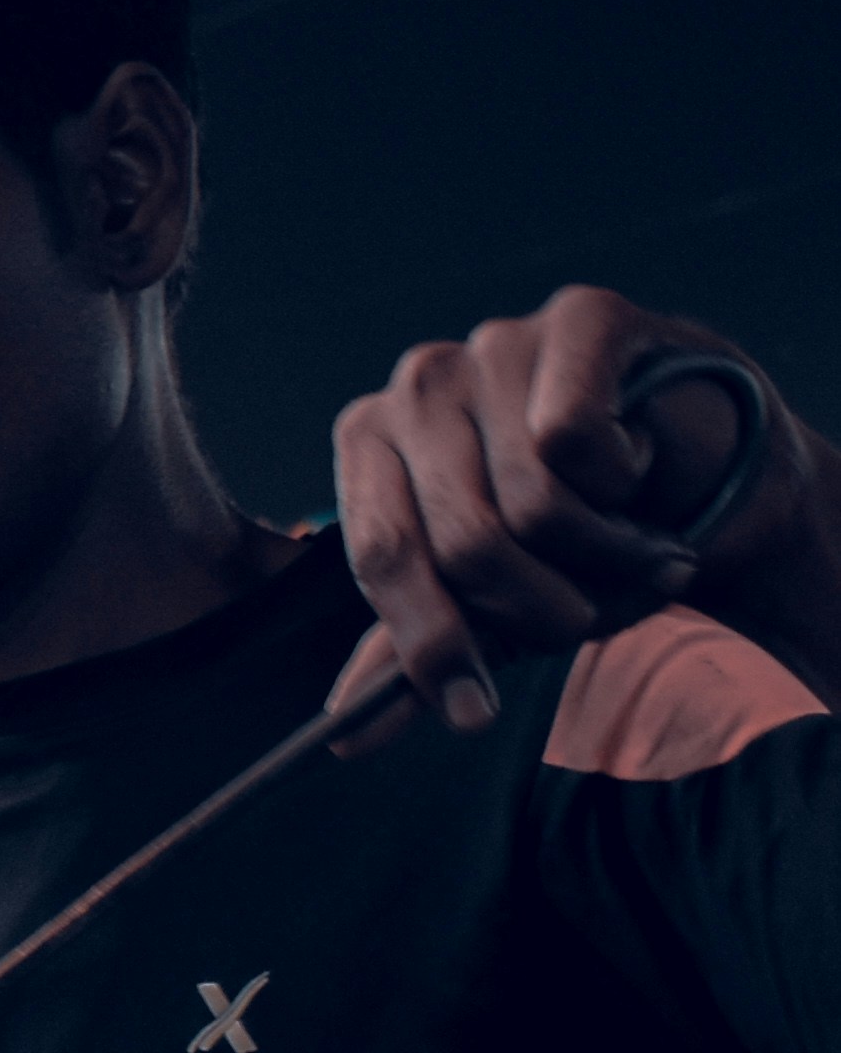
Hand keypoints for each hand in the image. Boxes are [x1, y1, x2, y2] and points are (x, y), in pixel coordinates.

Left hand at [330, 287, 817, 728]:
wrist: (706, 472)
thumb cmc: (582, 537)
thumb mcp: (493, 605)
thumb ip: (416, 654)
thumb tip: (346, 734)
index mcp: (369, 446)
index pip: (382, 559)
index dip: (433, 643)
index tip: (472, 712)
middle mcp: (416, 384)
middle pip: (462, 543)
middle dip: (536, 606)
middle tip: (582, 619)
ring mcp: (494, 344)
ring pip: (530, 503)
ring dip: (596, 554)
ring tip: (625, 551)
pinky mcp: (577, 317)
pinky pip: (576, 439)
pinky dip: (620, 481)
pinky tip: (634, 465)